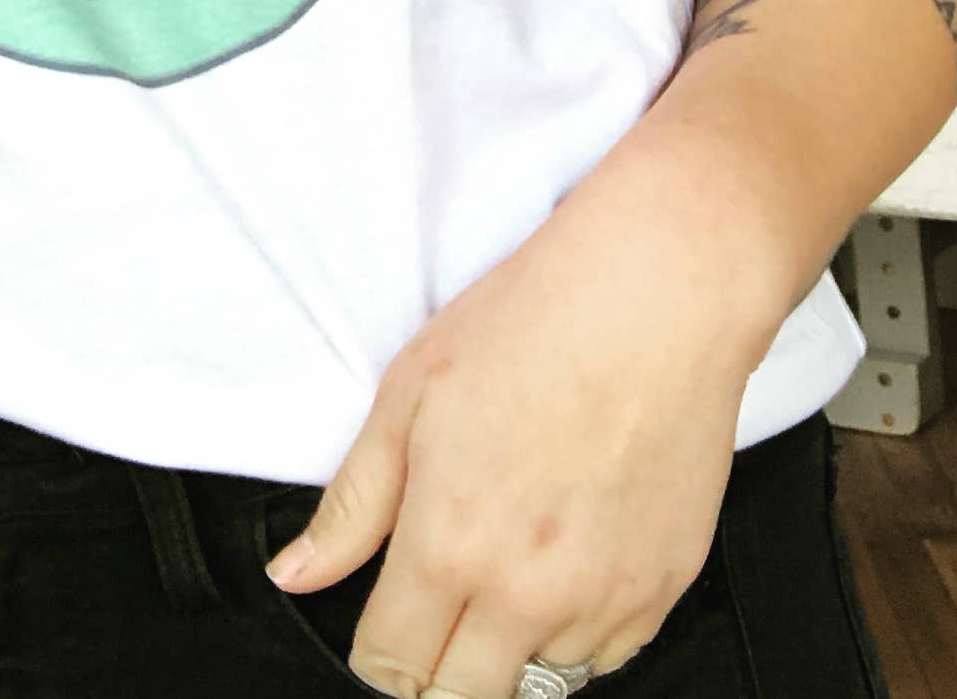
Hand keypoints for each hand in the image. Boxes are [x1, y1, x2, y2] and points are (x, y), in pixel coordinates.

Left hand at [264, 169, 775, 696]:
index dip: (376, 656)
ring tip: (510, 565)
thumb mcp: (409, 394)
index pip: (391, 671)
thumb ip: (352, 504)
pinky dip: (577, 631)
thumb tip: (295, 574)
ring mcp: (601, 600)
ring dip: (509, 649)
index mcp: (449, 546)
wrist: (656, 296)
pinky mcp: (660, 592)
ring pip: (535, 683)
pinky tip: (567, 560)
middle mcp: (525, 593)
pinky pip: (605, 658)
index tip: (384, 627)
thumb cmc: (533, 324)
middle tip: (439, 608)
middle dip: (435, 670)